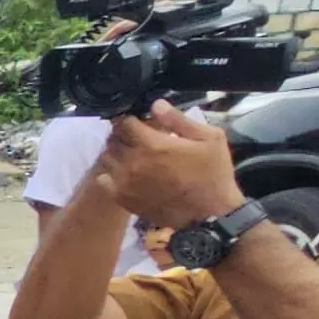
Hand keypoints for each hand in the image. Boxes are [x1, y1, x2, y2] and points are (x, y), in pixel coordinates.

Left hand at [93, 102, 247, 228]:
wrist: (210, 214)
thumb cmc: (214, 174)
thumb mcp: (210, 139)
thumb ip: (179, 119)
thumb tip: (155, 104)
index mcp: (152, 144)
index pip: (125, 122)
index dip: (130, 118)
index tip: (138, 120)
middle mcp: (132, 162)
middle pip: (114, 139)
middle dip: (124, 134)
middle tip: (138, 137)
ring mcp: (124, 182)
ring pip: (106, 158)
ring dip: (117, 152)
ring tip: (133, 154)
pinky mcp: (122, 198)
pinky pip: (104, 179)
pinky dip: (111, 173)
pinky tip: (127, 172)